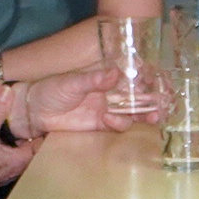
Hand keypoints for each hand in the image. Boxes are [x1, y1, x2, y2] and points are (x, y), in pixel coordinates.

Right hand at [0, 84, 35, 192]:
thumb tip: (6, 91)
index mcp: (20, 161)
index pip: (39, 146)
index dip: (41, 134)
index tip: (42, 123)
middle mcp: (14, 171)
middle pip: (27, 153)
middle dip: (27, 140)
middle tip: (28, 125)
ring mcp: (1, 177)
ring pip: (13, 160)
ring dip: (12, 149)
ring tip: (11, 135)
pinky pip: (0, 164)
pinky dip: (0, 155)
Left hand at [21, 68, 159, 135]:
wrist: (34, 112)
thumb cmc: (52, 89)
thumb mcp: (71, 82)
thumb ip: (93, 79)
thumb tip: (115, 73)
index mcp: (106, 76)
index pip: (132, 75)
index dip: (148, 78)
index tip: (158, 81)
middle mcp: (112, 91)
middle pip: (139, 95)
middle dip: (153, 100)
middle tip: (163, 105)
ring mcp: (109, 108)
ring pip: (134, 112)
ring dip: (144, 114)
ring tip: (151, 117)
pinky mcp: (102, 124)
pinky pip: (120, 125)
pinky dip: (121, 123)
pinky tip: (111, 120)